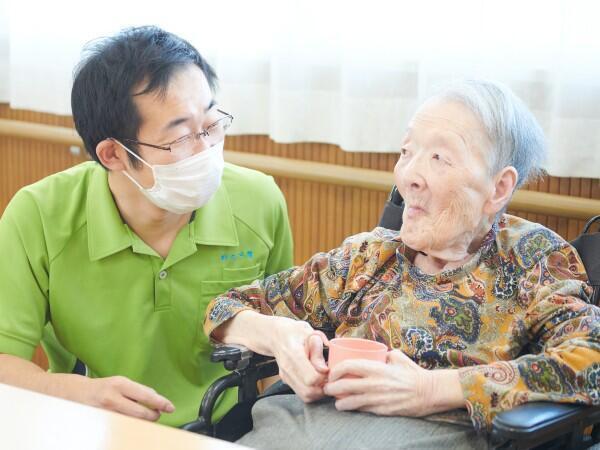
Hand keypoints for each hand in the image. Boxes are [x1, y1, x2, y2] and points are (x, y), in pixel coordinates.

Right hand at [83, 376, 174, 420]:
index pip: (146, 396)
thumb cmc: (103, 387)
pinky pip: (121, 426)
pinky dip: (130, 424)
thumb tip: (156, 399)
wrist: (76, 392)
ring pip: (132, 421)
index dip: (160, 403)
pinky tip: (131, 421)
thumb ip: (138, 391)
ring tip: (144, 416)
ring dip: (142, 421)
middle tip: (156, 414)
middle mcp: (113, 397)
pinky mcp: (101, 421)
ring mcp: (106, 412)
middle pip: (140, 413)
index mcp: (121, 384)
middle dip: (152, 416)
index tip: (170, 408)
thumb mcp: (121, 383)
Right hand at [270, 317, 328, 402]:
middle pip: (308, 392)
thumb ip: (318, 349)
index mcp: (293, 354)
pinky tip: (317, 380)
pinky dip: (313, 391)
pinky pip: (302, 393)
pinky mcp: (287, 381)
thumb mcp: (308, 333)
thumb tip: (324, 369)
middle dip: (323, 388)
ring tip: (324, 378)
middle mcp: (287, 369)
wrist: (275, 335)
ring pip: (305, 396)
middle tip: (329, 377)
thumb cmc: (293, 332)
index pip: (311, 378)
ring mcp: (286, 377)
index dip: (324, 377)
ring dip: (318, 392)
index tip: (329, 369)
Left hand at [324, 350, 443, 416]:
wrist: (428, 392)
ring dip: (339, 402)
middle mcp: (374, 384)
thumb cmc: (412, 372)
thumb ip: (382, 354)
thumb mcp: (396, 357)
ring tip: (336, 400)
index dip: (336, 370)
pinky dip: (353, 408)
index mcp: (376, 368)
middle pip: (344, 385)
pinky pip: (362, 410)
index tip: (332, 372)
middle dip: (331, 388)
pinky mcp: (382, 410)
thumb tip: (372, 352)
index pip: (348, 366)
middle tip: (328, 388)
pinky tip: (349, 407)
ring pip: (350, 402)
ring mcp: (377, 399)